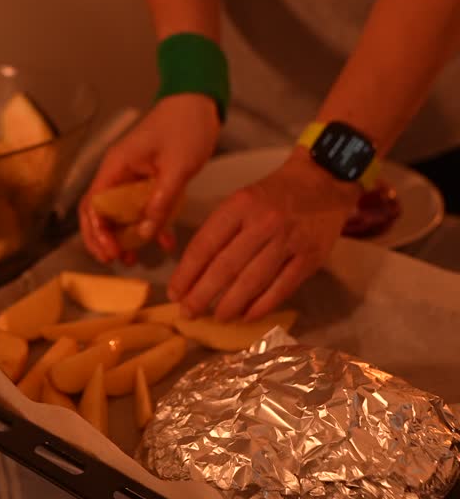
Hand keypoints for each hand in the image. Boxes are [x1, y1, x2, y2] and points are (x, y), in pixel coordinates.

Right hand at [80, 94, 220, 262]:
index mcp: (117, 165)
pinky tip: (162, 242)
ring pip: (119, 213)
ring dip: (123, 236)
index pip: (94, 204)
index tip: (111, 251)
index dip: (98, 231)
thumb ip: (161, 200)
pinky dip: (149, 225)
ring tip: (131, 259)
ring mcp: (133, 175)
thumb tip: (147, 231)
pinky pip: (141, 207)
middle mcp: (119, 171)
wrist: (201, 101)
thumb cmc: (186, 123)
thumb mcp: (177, 166)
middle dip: (102, 238)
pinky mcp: (148, 179)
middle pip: (98, 211)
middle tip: (113, 260)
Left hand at [168, 147, 358, 318]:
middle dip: (202, 295)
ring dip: (230, 304)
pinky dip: (261, 306)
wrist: (325, 181)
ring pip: (253, 281)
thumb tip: (194, 273)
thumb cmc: (275, 194)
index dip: (186, 273)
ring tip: (216, 317)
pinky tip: (246, 316)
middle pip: (226, 267)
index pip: (205, 244)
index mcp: (240, 205)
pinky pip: (281, 288)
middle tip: (188, 312)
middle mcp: (264, 222)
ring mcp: (289, 241)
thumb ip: (222, 231)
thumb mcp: (243, 200)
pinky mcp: (310, 257)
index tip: (174, 292)